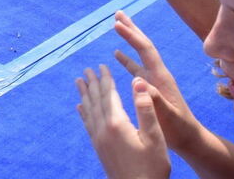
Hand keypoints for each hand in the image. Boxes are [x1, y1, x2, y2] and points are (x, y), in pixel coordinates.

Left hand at [76, 64, 170, 178]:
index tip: (101, 65)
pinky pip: (88, 125)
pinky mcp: (99, 149)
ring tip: (79, 82)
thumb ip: (145, 108)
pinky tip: (80, 108)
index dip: (105, 79)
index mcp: (117, 124)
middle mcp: (103, 130)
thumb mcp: (154, 137)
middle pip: (96, 101)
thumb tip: (137, 81)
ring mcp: (99, 141)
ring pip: (89, 111)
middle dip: (92, 83)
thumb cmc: (152, 168)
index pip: (108, 94)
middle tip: (86, 69)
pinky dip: (84, 113)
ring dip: (85, 95)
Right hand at [111, 11, 202, 153]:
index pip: (145, 50)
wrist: (189, 138)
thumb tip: (138, 80)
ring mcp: (154, 80)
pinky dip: (126, 59)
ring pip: (139, 54)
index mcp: (161, 77)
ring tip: (118, 25)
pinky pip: (136, 68)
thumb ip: (154, 98)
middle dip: (132, 29)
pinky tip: (117, 54)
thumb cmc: (178, 130)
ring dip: (129, 39)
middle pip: (144, 45)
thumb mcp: (167, 115)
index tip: (116, 24)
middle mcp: (158, 74)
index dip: (131, 36)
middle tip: (118, 13)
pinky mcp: (151, 88)